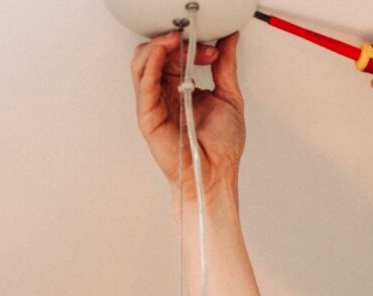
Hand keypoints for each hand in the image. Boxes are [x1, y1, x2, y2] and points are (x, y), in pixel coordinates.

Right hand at [131, 31, 244, 198]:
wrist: (216, 176)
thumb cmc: (220, 150)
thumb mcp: (229, 97)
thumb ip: (226, 67)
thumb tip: (228, 40)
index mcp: (182, 88)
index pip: (175, 53)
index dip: (190, 44)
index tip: (212, 50)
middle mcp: (166, 94)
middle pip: (156, 53)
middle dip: (176, 41)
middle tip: (196, 43)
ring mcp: (155, 104)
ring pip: (143, 62)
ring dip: (159, 45)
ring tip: (176, 41)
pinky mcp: (148, 116)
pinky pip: (143, 83)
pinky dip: (150, 62)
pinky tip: (161, 52)